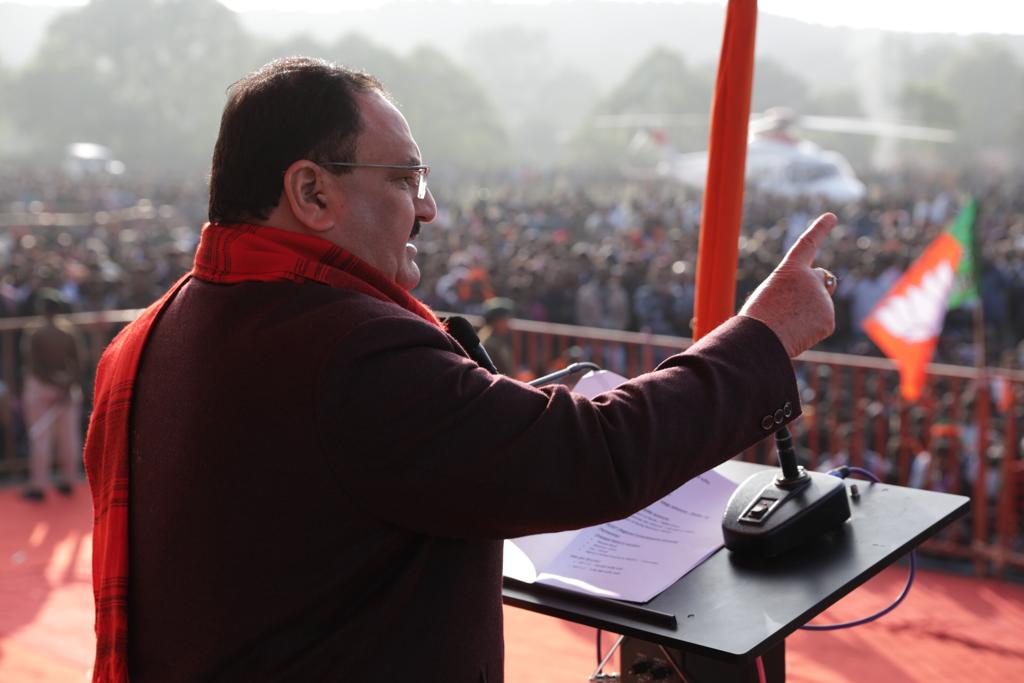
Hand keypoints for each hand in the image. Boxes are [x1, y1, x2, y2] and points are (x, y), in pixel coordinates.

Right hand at [739, 213, 837, 357]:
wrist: (759, 340)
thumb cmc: (757, 319)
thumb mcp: (770, 296)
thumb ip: (795, 292)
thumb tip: (820, 306)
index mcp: (790, 269)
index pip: (808, 244)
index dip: (820, 229)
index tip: (831, 216)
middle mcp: (811, 279)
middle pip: (822, 279)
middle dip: (816, 288)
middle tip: (795, 307)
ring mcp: (822, 299)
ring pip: (820, 306)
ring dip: (807, 316)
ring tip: (786, 325)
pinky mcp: (829, 319)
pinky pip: (822, 325)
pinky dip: (811, 331)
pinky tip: (796, 334)